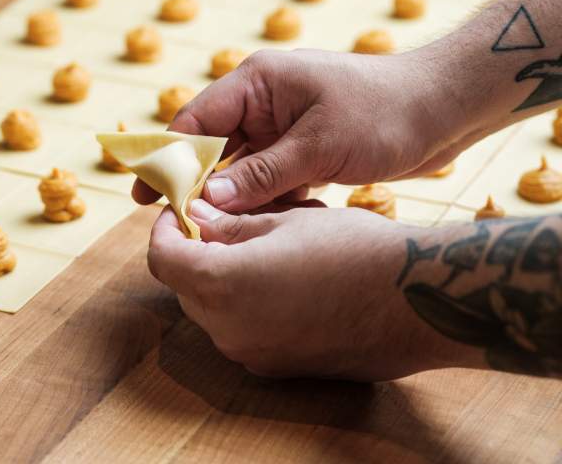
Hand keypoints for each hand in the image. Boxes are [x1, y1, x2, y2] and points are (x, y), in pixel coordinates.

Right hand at [134, 48, 473, 212]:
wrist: (442, 112)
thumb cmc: (385, 113)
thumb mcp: (319, 146)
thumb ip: (261, 173)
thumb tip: (207, 200)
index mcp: (257, 84)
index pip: (195, 121)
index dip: (167, 158)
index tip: (146, 194)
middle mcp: (262, 103)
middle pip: (210, 146)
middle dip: (194, 184)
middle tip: (172, 222)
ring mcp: (280, 127)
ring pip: (237, 168)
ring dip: (230, 198)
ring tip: (211, 232)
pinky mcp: (299, 150)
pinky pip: (264, 178)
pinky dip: (259, 201)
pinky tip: (255, 225)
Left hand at [147, 200, 481, 380]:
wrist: (417, 301)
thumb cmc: (355, 249)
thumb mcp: (287, 221)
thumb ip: (232, 224)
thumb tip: (197, 217)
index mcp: (221, 285)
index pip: (162, 258)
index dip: (164, 229)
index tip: (180, 211)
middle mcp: (228, 329)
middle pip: (184, 287)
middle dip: (193, 254)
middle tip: (219, 225)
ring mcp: (252, 354)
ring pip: (211, 312)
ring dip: (219, 280)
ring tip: (258, 249)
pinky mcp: (277, 367)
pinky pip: (241, 332)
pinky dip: (243, 306)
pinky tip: (279, 282)